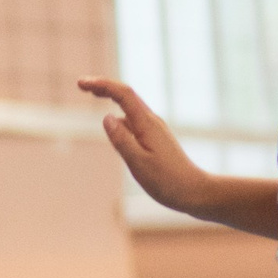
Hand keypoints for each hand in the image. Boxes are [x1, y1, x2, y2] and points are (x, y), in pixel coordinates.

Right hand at [78, 78, 206, 211]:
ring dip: (111, 99)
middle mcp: (152, 122)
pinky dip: (119, 118)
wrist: (196, 193)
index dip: (101, 85)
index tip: (81, 84)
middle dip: (104, 87)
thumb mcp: (139, 163)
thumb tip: (106, 117)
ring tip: (93, 94)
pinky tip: (113, 128)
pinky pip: (134, 122)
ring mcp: (155, 131)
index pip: (123, 95)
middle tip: (82, 85)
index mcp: (147, 124)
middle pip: (126, 96)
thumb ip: (121, 140)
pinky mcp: (156, 140)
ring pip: (130, 109)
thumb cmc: (168, 181)